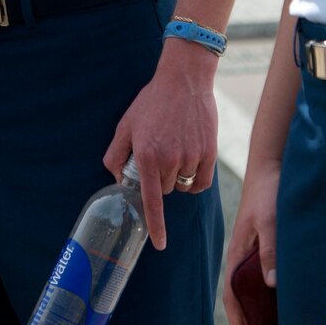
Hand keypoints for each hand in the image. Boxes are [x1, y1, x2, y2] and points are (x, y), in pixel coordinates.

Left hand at [102, 41, 219, 250]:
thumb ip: (116, 154)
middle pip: (164, 190)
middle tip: (159, 153)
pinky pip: (201, 181)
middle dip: (159, 179)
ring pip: (182, 184)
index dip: (155, 226)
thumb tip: (117, 178)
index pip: (152, 202)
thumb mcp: (126, 124)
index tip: (159, 244)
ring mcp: (192, 157)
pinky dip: (195, 177)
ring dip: (177, 174)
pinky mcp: (209, 153)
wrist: (184, 79)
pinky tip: (191, 158)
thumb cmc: (152, 101)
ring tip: (175, 145)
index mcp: (147, 156)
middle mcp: (170, 160)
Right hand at [221, 159, 279, 324]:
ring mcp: (255, 253)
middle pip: (243, 298)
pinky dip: (272, 294)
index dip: (238, 322)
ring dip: (263, 310)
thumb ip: (269, 250)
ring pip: (255, 289)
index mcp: (236, 254)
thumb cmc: (267, 191)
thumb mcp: (269, 221)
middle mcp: (243, 258)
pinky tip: (286, 302)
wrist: (271, 165)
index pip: (231, 297)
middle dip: (251, 322)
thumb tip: (271, 283)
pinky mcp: (267, 246)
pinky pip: (267, 277)